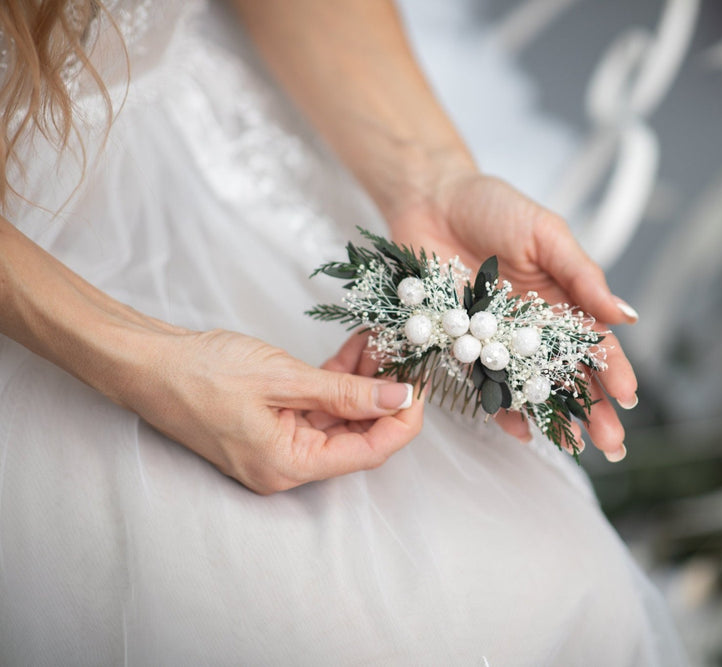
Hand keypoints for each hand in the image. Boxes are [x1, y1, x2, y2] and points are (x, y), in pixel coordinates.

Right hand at [121, 329, 421, 493]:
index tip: (421, 386)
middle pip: (356, 435)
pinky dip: (336, 381)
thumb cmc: (200, 373)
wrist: (145, 362)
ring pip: (339, 417)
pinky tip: (354, 351)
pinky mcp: (270, 423)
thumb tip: (398, 399)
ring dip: (362, 382)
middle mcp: (286, 464)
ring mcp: (277, 444)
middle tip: (405, 355)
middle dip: (384, 394)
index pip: (368, 453)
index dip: (403, 421)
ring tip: (380, 343)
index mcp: (289, 465)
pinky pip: (317, 406)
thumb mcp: (283, 378)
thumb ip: (346, 392)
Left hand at [389, 171, 637, 460]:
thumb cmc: (494, 207)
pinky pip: (482, 382)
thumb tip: (626, 315)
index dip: (614, 371)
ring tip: (575, 448)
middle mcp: (534, 327)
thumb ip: (582, 275)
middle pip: (569, 374)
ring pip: (532, 387)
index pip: (595, 342)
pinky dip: (500, 408)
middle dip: (594, 410)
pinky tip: (519, 431)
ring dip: (554, 418)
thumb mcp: (546, 234)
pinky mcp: (462, 345)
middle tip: (612, 444)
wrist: (432, 199)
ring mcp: (499, 339)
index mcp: (562, 300)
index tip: (629, 397)